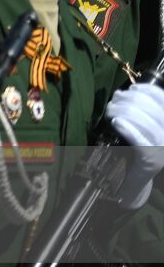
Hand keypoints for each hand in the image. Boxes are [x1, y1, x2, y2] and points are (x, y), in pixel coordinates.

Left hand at [106, 83, 163, 208]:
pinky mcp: (152, 161)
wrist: (133, 179)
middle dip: (132, 100)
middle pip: (154, 111)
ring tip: (111, 109)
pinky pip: (142, 142)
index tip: (131, 87)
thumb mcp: (143, 127)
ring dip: (126, 112)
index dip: (149, 91)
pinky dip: (129, 129)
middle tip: (114, 99)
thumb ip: (141, 111)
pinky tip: (116, 123)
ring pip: (148, 124)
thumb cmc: (135, 149)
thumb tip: (125, 92)